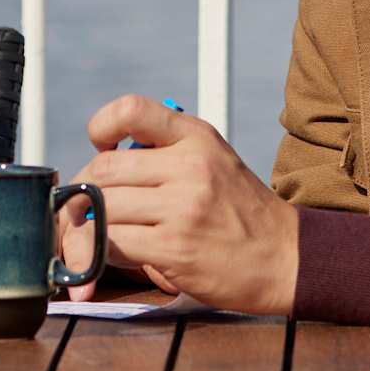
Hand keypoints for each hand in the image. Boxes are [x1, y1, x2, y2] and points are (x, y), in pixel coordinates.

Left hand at [70, 95, 298, 315]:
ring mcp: (183, 207)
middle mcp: (190, 166)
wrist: (287, 259)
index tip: (100, 148)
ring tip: (90, 238)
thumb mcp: (213, 162)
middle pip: (103, 169)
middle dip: (82, 193)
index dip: (102, 126)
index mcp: (196, 138)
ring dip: (86, 228)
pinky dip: (96, 254)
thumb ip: (164, 154)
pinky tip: (103, 260)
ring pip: (102, 208)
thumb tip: (97, 168)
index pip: (132, 110)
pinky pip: (111, 244)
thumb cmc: (240, 213)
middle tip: (83, 210)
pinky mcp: (174, 248)